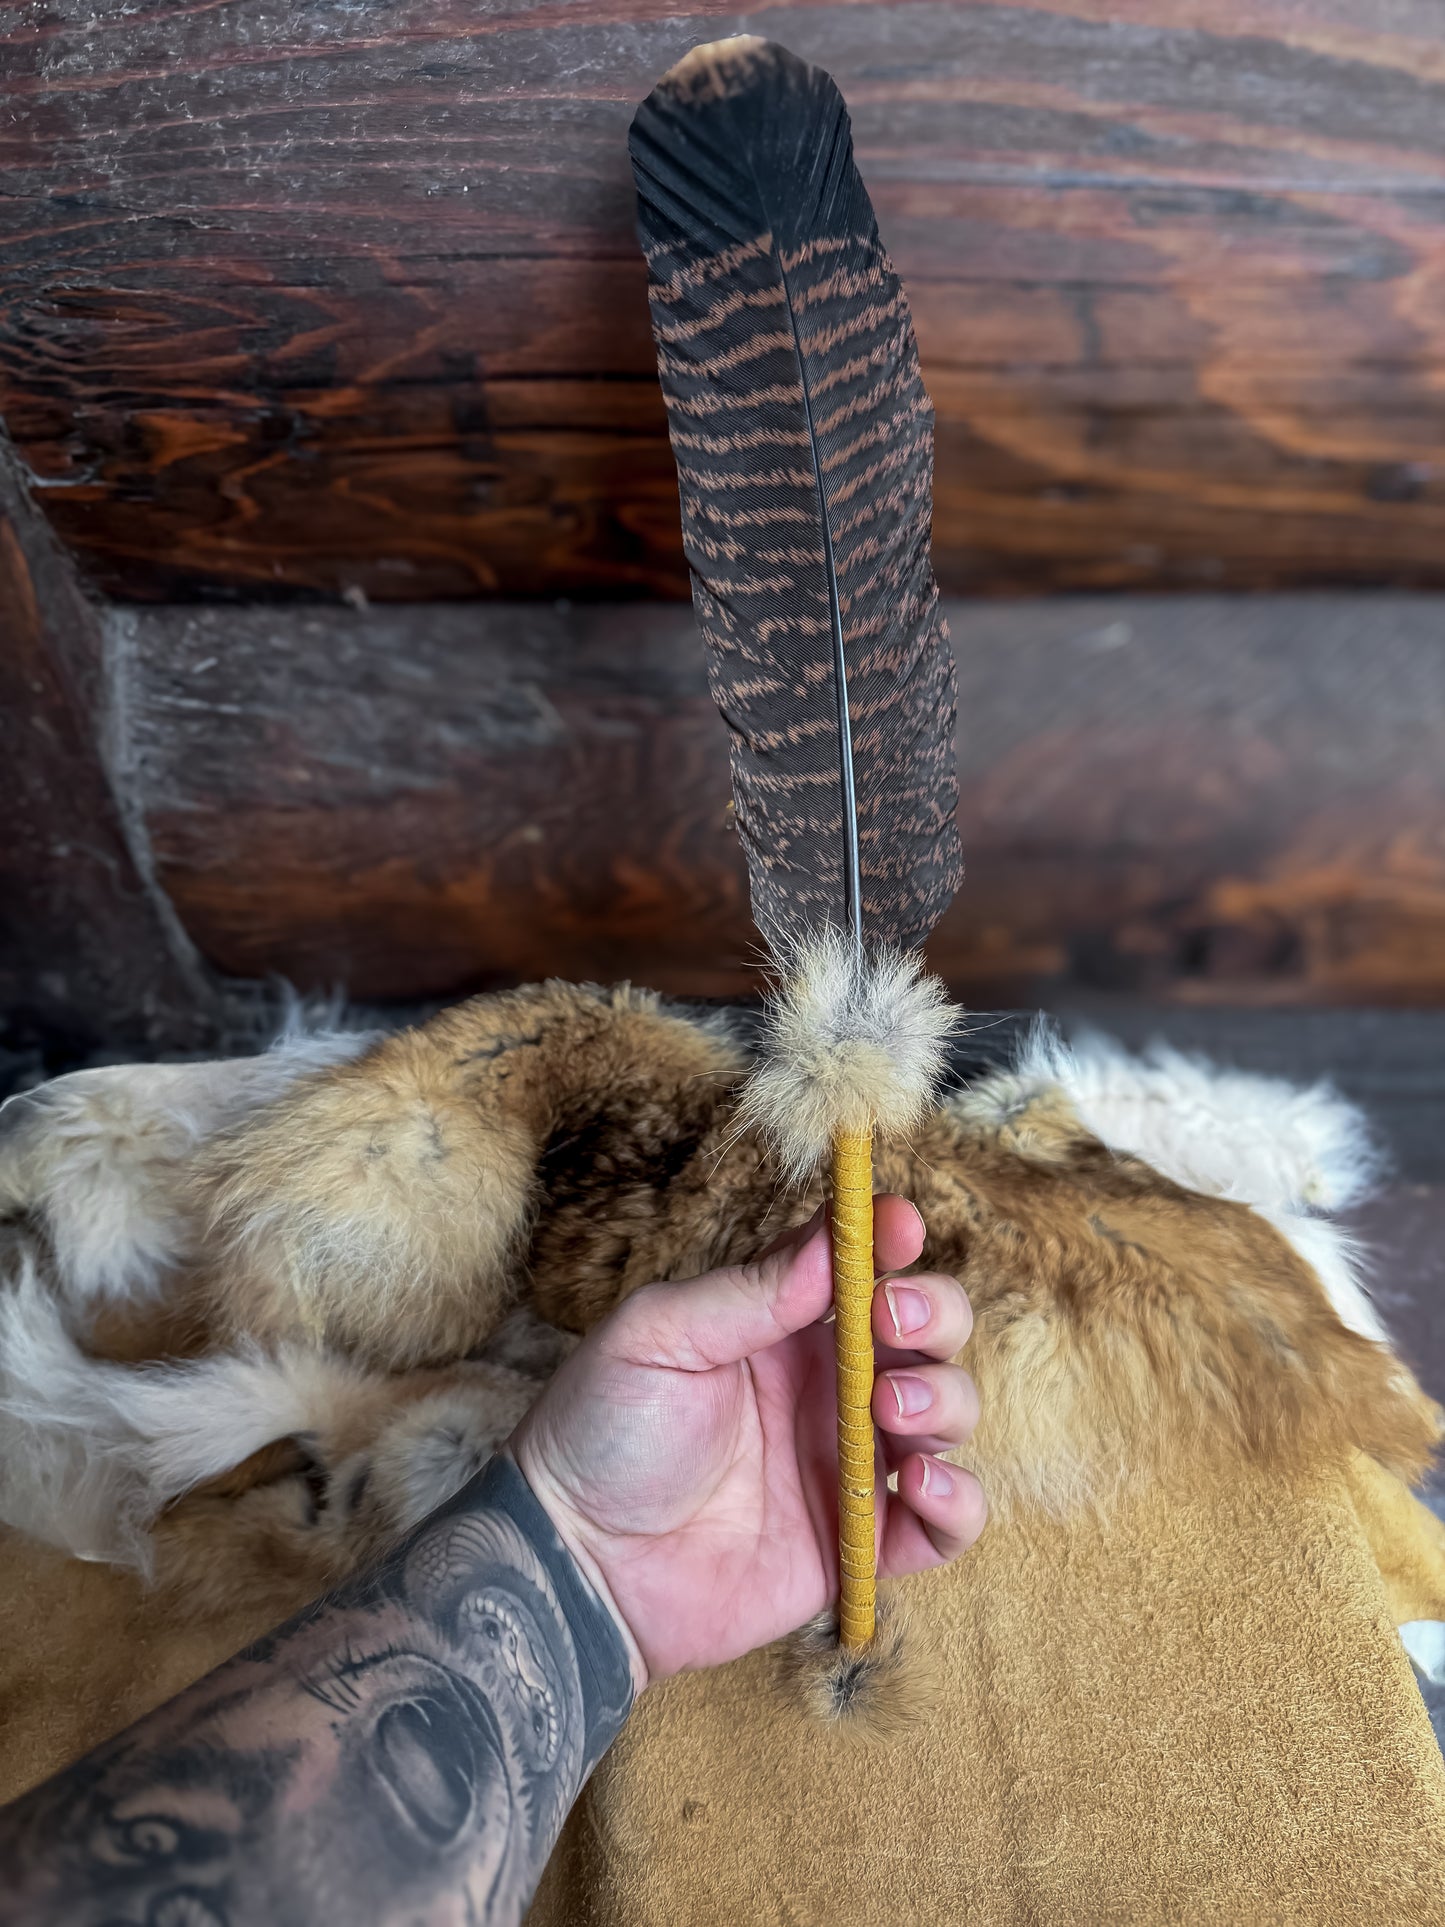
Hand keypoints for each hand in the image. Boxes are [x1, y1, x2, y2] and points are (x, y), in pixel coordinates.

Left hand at [511, 1196, 983, 1686]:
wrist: (576, 1560)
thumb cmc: (600, 1432)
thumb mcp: (657, 1336)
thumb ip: (748, 1291)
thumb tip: (831, 1241)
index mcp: (782, 1326)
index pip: (860, 1266)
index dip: (891, 1238)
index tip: (899, 1226)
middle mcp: (829, 1386)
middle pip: (927, 1331)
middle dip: (933, 1314)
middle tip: (892, 1322)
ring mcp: (848, 1462)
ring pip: (948, 1414)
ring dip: (944, 1399)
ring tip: (890, 1410)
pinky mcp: (858, 1543)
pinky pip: (942, 1525)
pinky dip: (958, 1501)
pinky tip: (917, 1483)